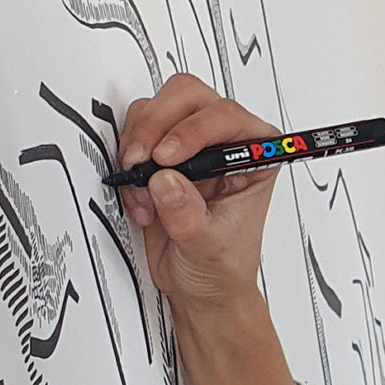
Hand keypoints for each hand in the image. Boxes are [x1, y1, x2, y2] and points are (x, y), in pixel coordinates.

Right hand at [116, 73, 280, 314]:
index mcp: (255, 153)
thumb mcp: (209, 246)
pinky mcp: (159, 155)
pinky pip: (135, 135)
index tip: (167, 158)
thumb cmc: (222, 267)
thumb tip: (165, 181)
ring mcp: (190, 144)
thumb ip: (187, 214)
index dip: (192, 130)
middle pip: (188, 97)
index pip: (225, 116)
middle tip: (143, 161)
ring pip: (157, 108)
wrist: (200, 288)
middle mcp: (224, 142)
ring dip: (140, 146)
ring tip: (145, 192)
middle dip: (158, 126)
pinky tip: (141, 198)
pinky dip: (129, 163)